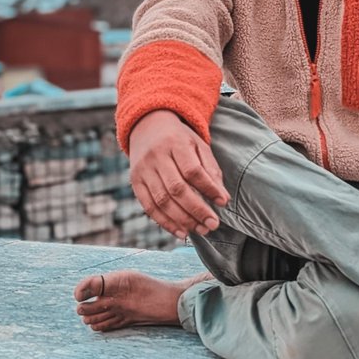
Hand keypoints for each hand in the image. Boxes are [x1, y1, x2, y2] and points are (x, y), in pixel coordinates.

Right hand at [128, 110, 230, 240]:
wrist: (148, 126)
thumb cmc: (180, 139)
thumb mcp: (199, 145)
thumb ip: (211, 170)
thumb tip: (222, 199)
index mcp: (175, 143)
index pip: (192, 170)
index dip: (208, 189)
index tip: (223, 203)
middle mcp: (156, 156)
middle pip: (176, 188)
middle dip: (196, 210)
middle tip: (212, 224)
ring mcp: (143, 170)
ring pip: (162, 201)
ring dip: (182, 220)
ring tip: (200, 230)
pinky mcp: (135, 182)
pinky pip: (149, 207)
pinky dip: (165, 222)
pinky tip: (181, 232)